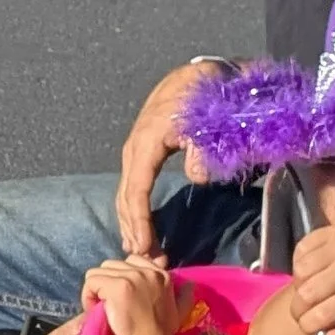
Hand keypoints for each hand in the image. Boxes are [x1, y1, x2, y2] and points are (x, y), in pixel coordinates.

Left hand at [80, 255, 177, 334]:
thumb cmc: (163, 333)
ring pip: (99, 271)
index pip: (132, 261)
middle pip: (112, 264)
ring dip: (95, 288)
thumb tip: (191, 285)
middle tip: (106, 303)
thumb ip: (184, 296)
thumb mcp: (179, 312)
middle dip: (106, 282)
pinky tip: (93, 310)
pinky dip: (87, 295)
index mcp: (162, 274)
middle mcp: (147, 271)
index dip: (120, 277)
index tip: (120, 297)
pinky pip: (91, 281)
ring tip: (98, 307)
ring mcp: (132, 277)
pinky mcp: (117, 287)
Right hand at [114, 60, 225, 258]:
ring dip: (131, 222)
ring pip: (126, 192)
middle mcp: (135, 146)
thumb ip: (202, 150)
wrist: (199, 74)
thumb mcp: (207, 121)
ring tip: (141, 252)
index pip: (137, 188)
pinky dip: (134, 208)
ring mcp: (136, 148)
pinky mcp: (143, 150)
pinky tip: (139, 228)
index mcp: (148, 140)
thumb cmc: (204, 96)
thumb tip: (196, 178)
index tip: (143, 247)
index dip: (140, 220)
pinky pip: (133, 184)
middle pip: (127, 195)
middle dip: (133, 229)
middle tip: (146, 260)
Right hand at [284, 225, 334, 334]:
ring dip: (300, 284)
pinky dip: (299, 263)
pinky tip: (313, 268)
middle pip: (306, 295)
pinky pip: (299, 252)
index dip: (307, 325)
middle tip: (304, 308)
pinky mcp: (329, 232)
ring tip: (311, 286)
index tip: (308, 325)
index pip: (321, 316)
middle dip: (299, 307)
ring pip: (300, 272)